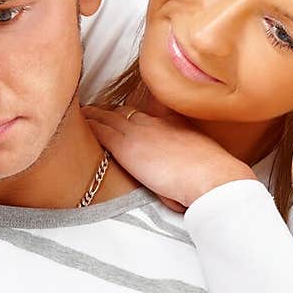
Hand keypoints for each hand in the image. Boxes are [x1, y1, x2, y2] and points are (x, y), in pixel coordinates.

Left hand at [84, 102, 255, 211]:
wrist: (213, 177)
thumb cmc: (211, 180)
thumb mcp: (197, 164)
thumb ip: (182, 165)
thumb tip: (177, 182)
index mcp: (173, 127)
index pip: (145, 116)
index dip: (130, 116)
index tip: (121, 117)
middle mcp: (155, 125)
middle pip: (125, 113)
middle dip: (109, 112)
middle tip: (94, 111)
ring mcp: (140, 133)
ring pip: (109, 118)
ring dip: (94, 115)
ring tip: (81, 114)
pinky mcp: (127, 147)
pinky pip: (101, 130)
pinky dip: (89, 125)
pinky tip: (79, 123)